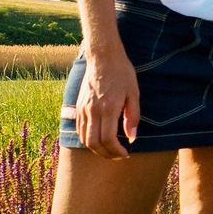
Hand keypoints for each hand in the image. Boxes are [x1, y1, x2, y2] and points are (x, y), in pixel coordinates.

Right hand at [75, 45, 139, 159]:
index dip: (116, 151)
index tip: (125, 154)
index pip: (108, 139)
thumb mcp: (134, 93)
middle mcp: (92, 111)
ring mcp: (83, 109)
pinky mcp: (78, 106)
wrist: (103, 58)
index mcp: (108, 108)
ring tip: (109, 151)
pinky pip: (79, 129)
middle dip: (106, 154)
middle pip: (94, 143)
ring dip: (96, 149)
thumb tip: (132, 138)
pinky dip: (87, 140)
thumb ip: (133, 117)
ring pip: (84, 138)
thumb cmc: (122, 73)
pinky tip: (98, 140)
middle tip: (118, 156)